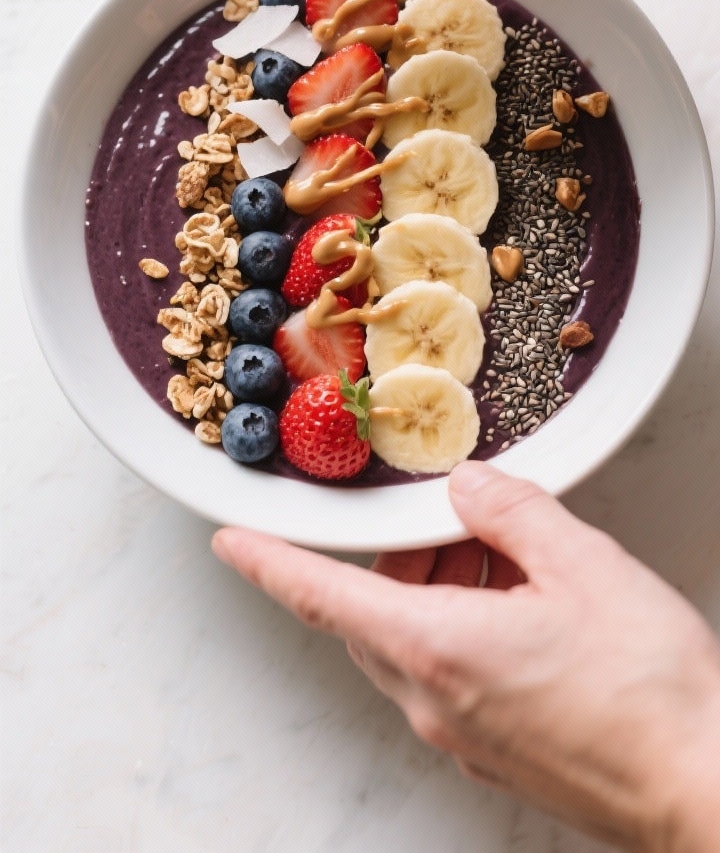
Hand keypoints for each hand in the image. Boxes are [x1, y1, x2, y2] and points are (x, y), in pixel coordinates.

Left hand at [213, 462, 719, 851]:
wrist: (704, 786)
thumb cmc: (650, 692)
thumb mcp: (583, 565)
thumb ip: (511, 512)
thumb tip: (469, 488)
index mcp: (440, 649)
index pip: (323, 597)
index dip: (270, 562)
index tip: (230, 541)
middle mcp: (437, 700)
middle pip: (370, 617)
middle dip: (393, 563)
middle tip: (448, 527)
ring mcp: (464, 735)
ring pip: (410, 646)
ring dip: (434, 592)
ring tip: (504, 559)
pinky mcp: (495, 751)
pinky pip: (447, 677)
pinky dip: (462, 628)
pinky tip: (524, 607)